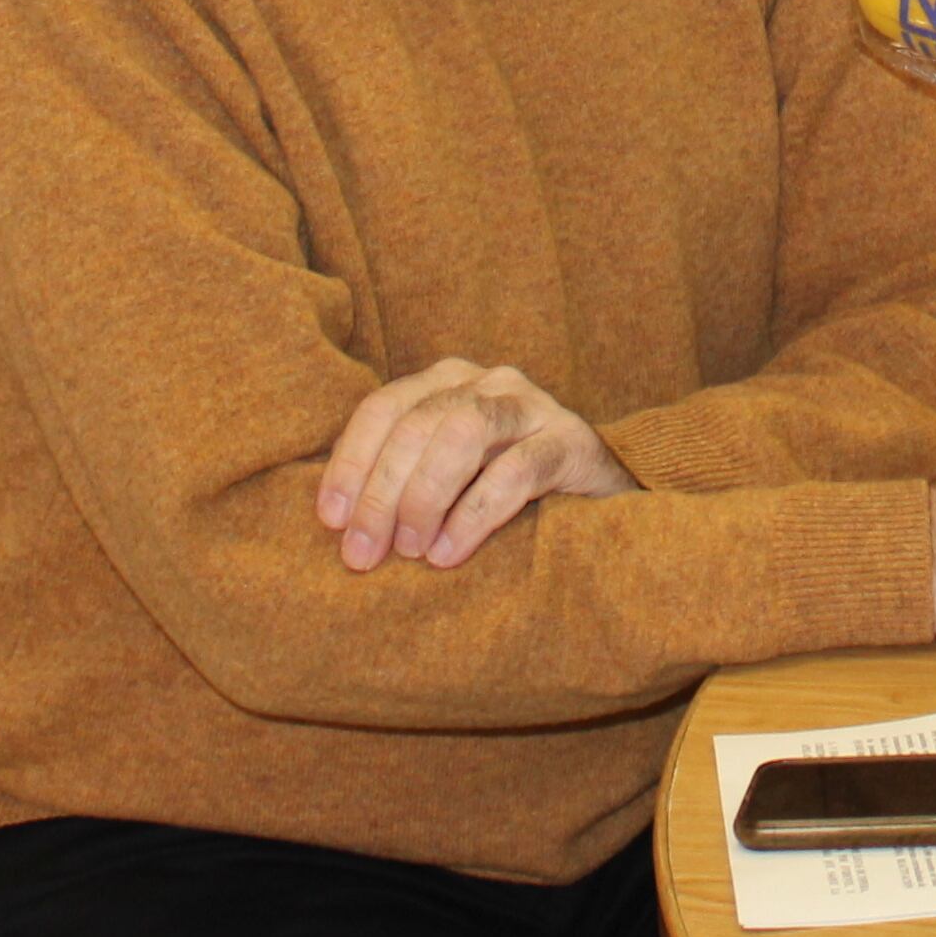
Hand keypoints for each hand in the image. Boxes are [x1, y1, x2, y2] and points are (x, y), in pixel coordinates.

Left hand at [317, 359, 637, 572]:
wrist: (605, 503)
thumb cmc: (509, 498)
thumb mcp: (449, 479)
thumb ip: (403, 479)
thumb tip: (339, 522)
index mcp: (448, 382)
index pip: (383, 407)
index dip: (350, 462)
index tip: (330, 520)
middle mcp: (489, 382)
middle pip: (417, 422)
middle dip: (381, 491)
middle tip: (363, 554)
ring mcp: (534, 407)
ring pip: (464, 431)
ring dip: (425, 495)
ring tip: (411, 550)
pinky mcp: (574, 442)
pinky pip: (517, 470)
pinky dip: (474, 513)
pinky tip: (450, 552)